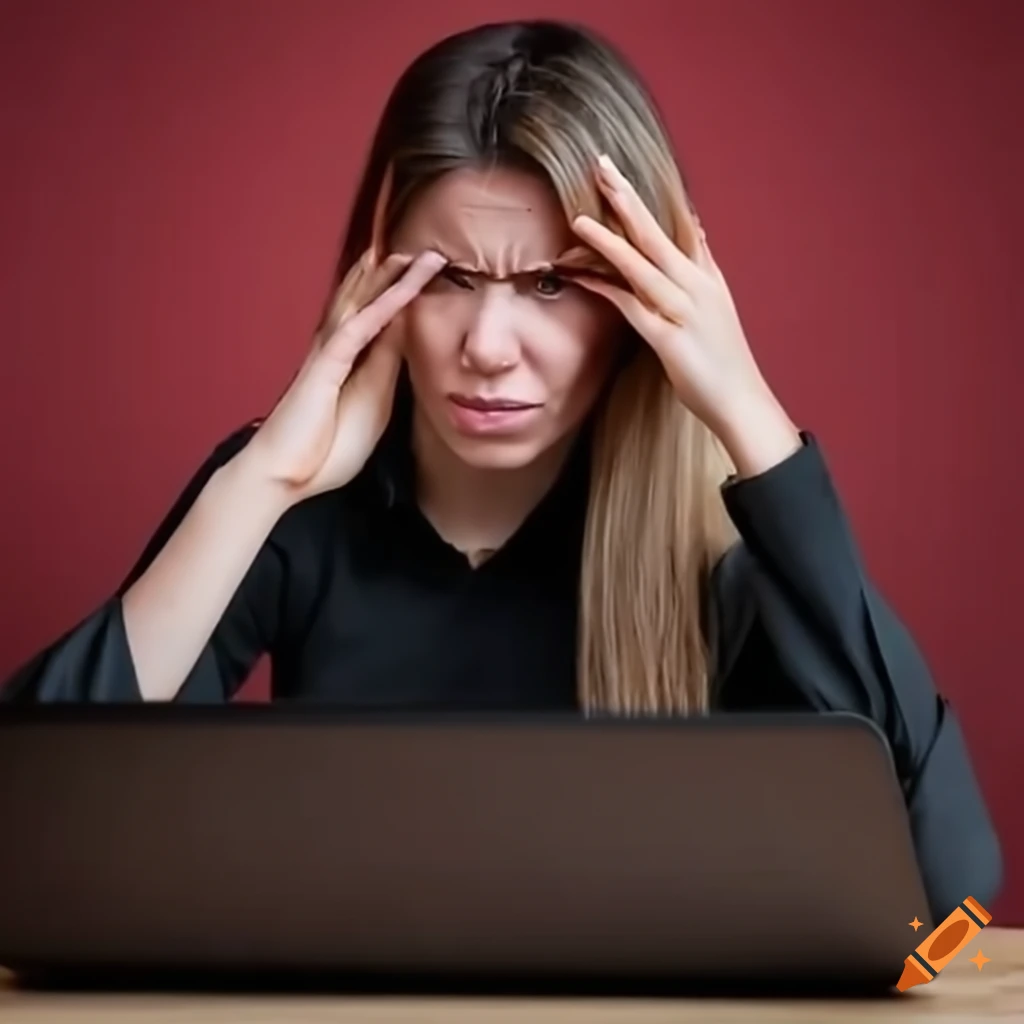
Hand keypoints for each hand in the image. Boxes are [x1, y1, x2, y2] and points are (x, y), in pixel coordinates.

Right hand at [241, 248, 445, 503]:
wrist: (285, 476)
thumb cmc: (325, 450)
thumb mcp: (372, 407)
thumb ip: (386, 372)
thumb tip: (404, 340)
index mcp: (351, 362)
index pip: (383, 321)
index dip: (405, 299)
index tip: (434, 280)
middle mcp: (339, 349)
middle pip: (369, 302)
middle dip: (395, 275)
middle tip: (426, 250)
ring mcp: (330, 355)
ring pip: (364, 305)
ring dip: (389, 279)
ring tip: (414, 253)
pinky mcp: (325, 366)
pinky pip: (358, 329)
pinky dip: (381, 307)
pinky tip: (401, 289)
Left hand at [570, 156, 801, 474]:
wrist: (742, 403)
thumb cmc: (722, 361)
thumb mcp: (716, 307)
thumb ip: (701, 269)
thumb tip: (694, 232)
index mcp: (708, 277)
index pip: (677, 225)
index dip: (648, 197)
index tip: (618, 171)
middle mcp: (698, 286)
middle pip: (657, 234)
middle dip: (627, 199)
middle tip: (600, 166)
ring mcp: (685, 311)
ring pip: (643, 266)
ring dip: (610, 241)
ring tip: (580, 219)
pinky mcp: (670, 340)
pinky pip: (632, 307)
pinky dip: (606, 289)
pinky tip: (582, 275)